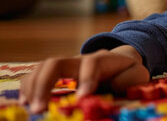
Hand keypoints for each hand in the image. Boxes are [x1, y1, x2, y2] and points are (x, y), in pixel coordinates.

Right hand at [19, 46, 149, 113]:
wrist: (121, 60)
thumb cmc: (128, 71)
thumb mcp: (137, 75)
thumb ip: (129, 80)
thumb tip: (114, 88)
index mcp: (103, 60)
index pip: (92, 64)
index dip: (86, 79)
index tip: (81, 98)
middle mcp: (80, 60)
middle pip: (57, 62)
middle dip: (46, 84)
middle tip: (41, 109)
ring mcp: (67, 65)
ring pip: (43, 67)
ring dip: (33, 87)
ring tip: (32, 108)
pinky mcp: (58, 74)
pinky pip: (37, 74)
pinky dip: (28, 87)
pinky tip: (26, 103)